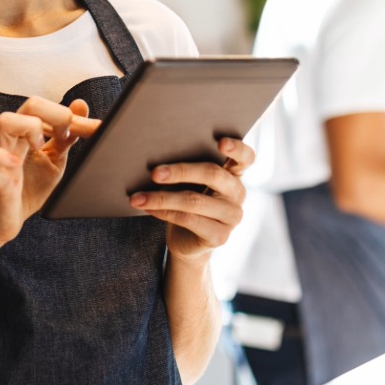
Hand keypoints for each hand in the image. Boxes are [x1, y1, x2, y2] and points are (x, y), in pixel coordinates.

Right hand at [0, 97, 101, 247]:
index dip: (74, 116)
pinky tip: (16, 165)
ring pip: (5, 122)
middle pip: (30, 105)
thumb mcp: (55, 160)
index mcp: (29, 134)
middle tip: (66, 135)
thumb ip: (66, 136)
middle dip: (56, 114)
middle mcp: (15, 140)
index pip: (50, 109)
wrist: (5, 220)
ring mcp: (2, 158)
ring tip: (40, 146)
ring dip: (30, 127)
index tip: (95, 129)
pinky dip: (1, 158)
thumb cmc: (28, 188)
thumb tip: (80, 105)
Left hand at [129, 136, 254, 261]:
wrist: (187, 242)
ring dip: (162, 198)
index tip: (221, 142)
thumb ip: (188, 168)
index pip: (246, 158)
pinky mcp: (220, 236)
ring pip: (195, 201)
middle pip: (213, 175)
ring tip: (138, 197)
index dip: (237, 148)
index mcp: (235, 174)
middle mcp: (238, 194)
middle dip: (180, 171)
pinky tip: (148, 208)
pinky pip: (188, 220)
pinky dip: (164, 212)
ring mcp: (232, 217)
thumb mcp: (191, 183)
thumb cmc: (187, 202)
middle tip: (154, 172)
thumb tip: (156, 154)